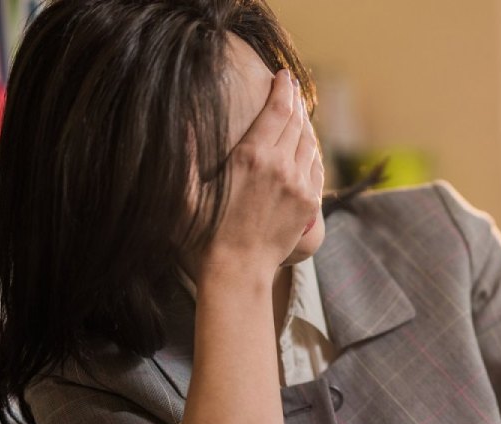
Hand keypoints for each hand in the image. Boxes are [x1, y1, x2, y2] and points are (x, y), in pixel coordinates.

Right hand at [200, 69, 323, 278]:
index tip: (284, 76)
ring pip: (310, 143)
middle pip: (296, 122)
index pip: (276, 111)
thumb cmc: (205, 233)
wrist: (238, 270)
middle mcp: (281, 166)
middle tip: (292, 88)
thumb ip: (185, 155)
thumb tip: (184, 122)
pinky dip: (313, 151)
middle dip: (294, 101)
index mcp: (252, 156)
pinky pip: (317, 168)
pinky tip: (308, 146)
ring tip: (299, 113)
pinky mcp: (309, 203)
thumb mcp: (184, 193)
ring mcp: (299, 185)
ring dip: (305, 125)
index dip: (282, 89)